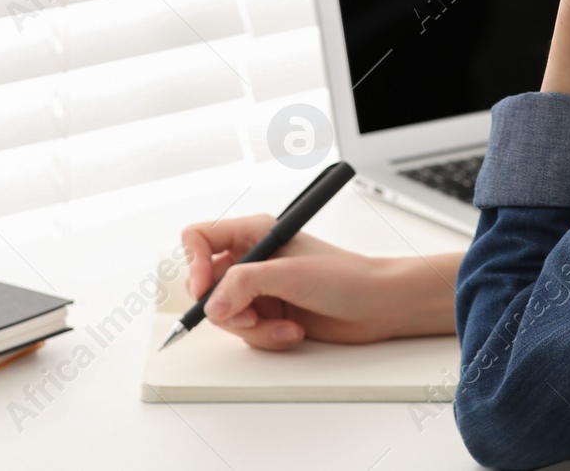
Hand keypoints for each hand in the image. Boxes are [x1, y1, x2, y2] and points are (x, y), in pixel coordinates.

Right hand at [181, 213, 412, 349]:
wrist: (377, 306)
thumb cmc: (346, 276)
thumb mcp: (290, 274)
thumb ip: (245, 284)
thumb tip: (212, 304)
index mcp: (255, 233)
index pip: (200, 237)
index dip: (193, 263)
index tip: (202, 288)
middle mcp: (253, 259)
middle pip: (207, 285)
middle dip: (227, 308)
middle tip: (249, 316)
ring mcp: (260, 290)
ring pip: (226, 315)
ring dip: (253, 328)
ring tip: (284, 324)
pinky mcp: (269, 315)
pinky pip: (247, 333)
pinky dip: (267, 337)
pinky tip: (293, 331)